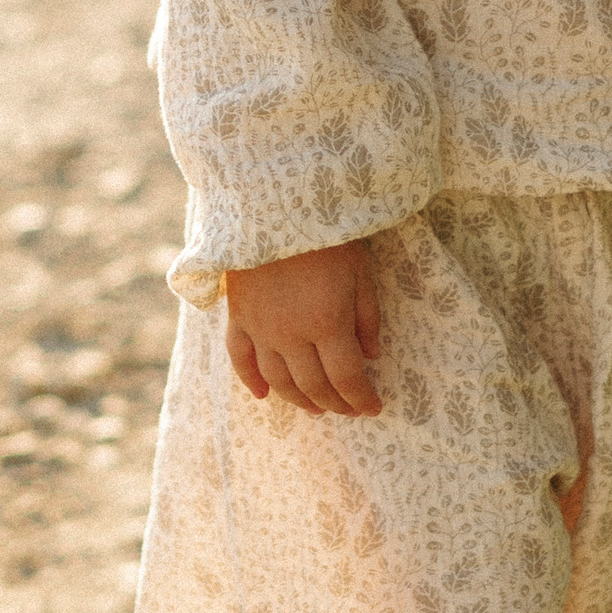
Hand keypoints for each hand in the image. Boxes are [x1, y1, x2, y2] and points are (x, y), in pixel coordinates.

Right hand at [223, 239, 382, 415]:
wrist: (271, 202)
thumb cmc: (325, 233)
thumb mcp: (360, 271)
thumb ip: (367, 317)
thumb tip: (370, 356)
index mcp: (327, 323)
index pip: (346, 378)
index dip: (362, 398)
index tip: (374, 408)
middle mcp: (291, 334)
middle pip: (313, 385)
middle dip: (335, 403)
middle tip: (349, 409)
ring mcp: (260, 328)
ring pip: (278, 380)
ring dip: (299, 400)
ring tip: (316, 408)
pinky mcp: (237, 316)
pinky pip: (239, 358)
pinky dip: (250, 381)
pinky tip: (263, 396)